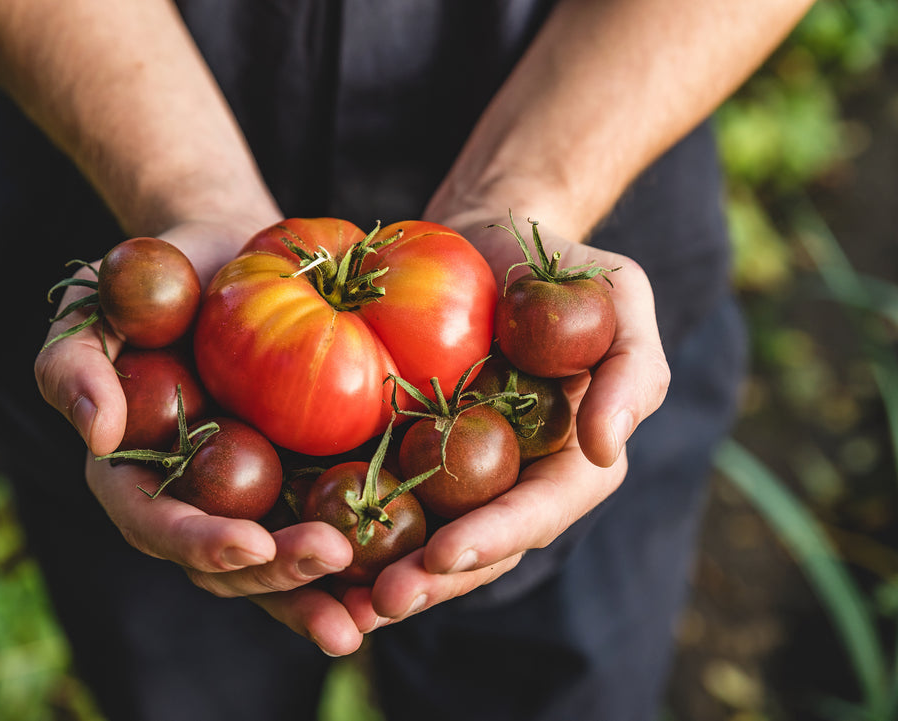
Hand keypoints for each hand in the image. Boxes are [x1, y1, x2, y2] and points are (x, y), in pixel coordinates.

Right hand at [34, 219, 367, 656]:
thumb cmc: (151, 278)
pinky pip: (329, 527)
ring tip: (374, 611)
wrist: (228, 258)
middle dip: (277, 576)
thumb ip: (72, 365)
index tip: (252, 544)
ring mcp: (253, 497)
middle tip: (331, 558)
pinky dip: (363, 562)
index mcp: (135, 477)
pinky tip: (405, 574)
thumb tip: (94, 436)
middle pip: (227, 564)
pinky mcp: (304, 479)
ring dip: (322, 594)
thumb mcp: (92, 306)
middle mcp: (195, 502)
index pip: (157, 525)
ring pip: (281, 567)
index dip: (199, 543)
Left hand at [339, 217, 669, 629]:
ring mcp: (457, 475)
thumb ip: (632, 369)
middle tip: (382, 603)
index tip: (449, 553)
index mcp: (570, 460)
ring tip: (340, 609)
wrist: (486, 244)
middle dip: (433, 580)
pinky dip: (349, 531)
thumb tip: (606, 448)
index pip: (540, 510)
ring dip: (386, 578)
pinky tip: (309, 553)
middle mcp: (513, 482)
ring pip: (424, 541)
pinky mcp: (407, 454)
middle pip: (477, 547)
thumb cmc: (563, 267)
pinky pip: (380, 499)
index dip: (498, 535)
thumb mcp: (620, 296)